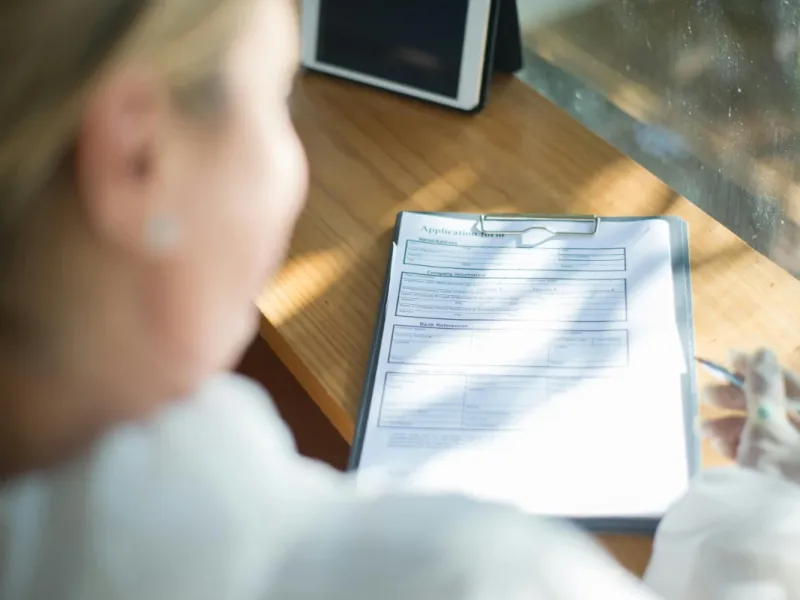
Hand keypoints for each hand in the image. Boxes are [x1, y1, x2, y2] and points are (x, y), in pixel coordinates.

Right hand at [701, 348, 799, 482]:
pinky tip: (718, 447)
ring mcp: (797, 458)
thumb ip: (762, 387)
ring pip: (769, 431)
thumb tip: (762, 351)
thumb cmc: (781, 475)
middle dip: (738, 401)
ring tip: (704, 430)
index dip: (759, 369)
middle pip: (778, 407)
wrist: (775, 537)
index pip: (791, 383)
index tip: (728, 360)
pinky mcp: (787, 478)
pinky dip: (743, 446)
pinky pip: (768, 453)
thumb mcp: (766, 426)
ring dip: (733, 426)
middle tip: (706, 396)